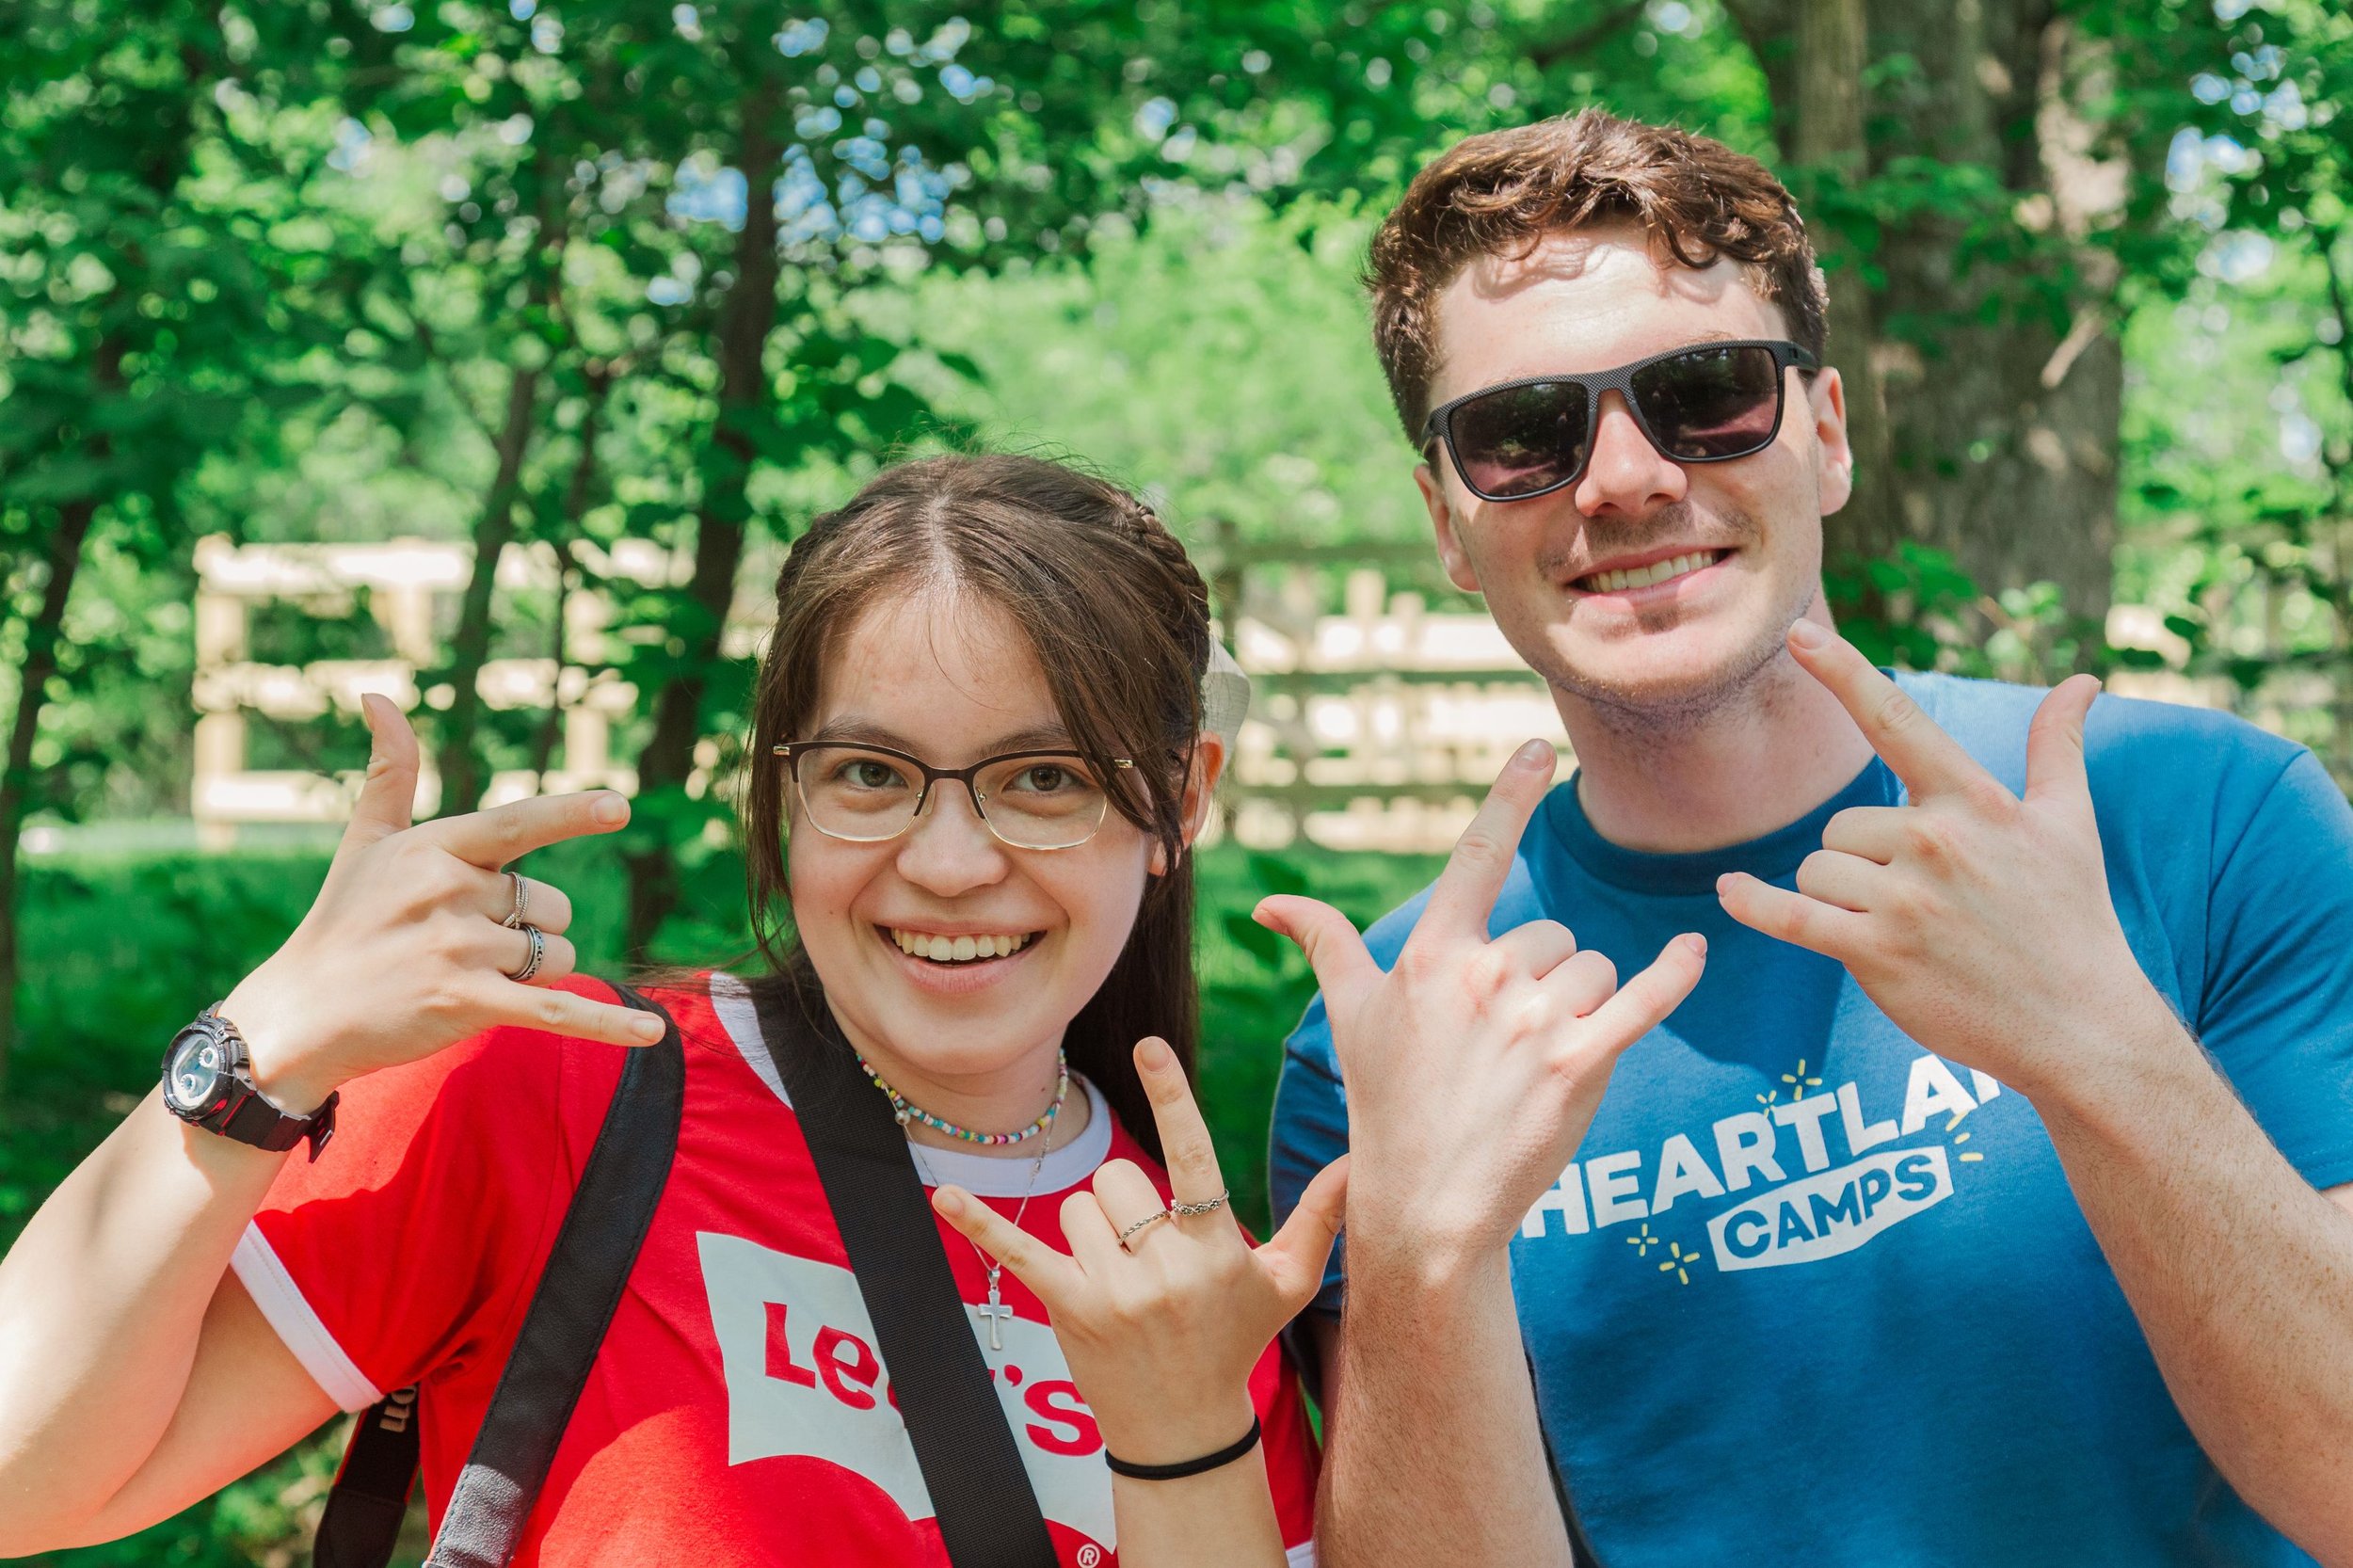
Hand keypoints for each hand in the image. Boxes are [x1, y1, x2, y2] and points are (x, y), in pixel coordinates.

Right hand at [217, 695, 663, 1110]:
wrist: (299, 1016)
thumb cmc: (342, 922)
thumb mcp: (364, 843)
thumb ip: (390, 773)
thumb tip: (378, 695)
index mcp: (434, 849)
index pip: (516, 825)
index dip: (571, 813)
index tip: (620, 805)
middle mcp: (449, 894)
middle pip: (551, 906)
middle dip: (532, 927)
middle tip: (466, 945)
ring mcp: (459, 951)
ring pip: (557, 955)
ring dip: (535, 971)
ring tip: (468, 978)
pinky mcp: (469, 1005)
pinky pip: (559, 1011)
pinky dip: (609, 1025)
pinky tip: (651, 1034)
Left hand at [931, 1038, 1347, 1464]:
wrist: (1184, 1430)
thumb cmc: (1237, 1342)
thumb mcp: (1286, 1282)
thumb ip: (1320, 1216)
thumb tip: (1362, 1161)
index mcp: (1215, 1247)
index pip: (1193, 1155)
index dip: (1172, 1096)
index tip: (1148, 1045)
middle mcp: (1164, 1266)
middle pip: (1120, 1177)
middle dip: (1128, 1202)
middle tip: (1149, 1251)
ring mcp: (1113, 1290)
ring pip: (1078, 1204)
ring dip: (1092, 1228)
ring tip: (1120, 1274)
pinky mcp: (1068, 1308)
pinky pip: (1015, 1252)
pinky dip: (979, 1223)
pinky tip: (943, 1196)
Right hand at [1253, 740, 1708, 1274]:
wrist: (1425, 1205)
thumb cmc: (1387, 1104)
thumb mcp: (1350, 1017)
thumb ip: (1324, 945)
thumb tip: (1268, 907)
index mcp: (1432, 955)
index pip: (1477, 855)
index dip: (1510, 796)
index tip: (1539, 746)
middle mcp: (1483, 977)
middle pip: (1553, 935)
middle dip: (1546, 977)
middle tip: (1507, 1045)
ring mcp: (1534, 1021)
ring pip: (1593, 970)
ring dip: (1582, 1005)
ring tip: (1537, 1063)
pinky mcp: (1581, 1064)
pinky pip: (1642, 999)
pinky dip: (1673, 974)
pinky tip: (1694, 951)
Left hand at [1716, 623, 2168, 1100]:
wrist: (2081, 1027)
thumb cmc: (2073, 922)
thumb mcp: (2069, 826)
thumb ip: (2057, 748)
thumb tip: (2084, 682)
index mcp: (1973, 802)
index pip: (1896, 721)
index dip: (1843, 673)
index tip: (1798, 633)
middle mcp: (1935, 841)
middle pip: (1838, 825)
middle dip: (1860, 861)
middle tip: (1924, 903)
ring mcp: (1904, 900)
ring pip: (1816, 870)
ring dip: (1838, 899)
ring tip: (1904, 931)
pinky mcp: (1877, 953)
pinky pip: (1792, 916)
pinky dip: (1755, 905)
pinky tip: (1730, 892)